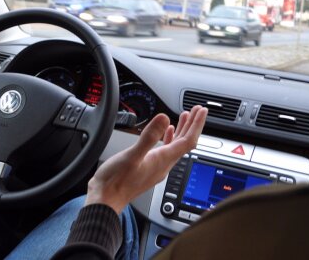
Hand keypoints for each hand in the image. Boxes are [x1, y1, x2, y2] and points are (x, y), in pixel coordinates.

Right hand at [85, 106, 207, 213]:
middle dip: (192, 125)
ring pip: (176, 146)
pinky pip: (166, 150)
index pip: (187, 141)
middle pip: (185, 143)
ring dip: (182, 130)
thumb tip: (164, 119)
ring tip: (186, 117)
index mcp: (163, 160)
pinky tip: (166, 133)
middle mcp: (164, 164)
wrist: (106, 199)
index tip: (202, 111)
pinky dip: (169, 138)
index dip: (196, 125)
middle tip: (198, 110)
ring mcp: (157, 167)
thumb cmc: (116, 181)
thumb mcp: (132, 155)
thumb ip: (149, 137)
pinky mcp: (149, 167)